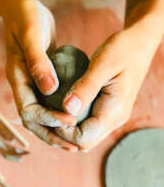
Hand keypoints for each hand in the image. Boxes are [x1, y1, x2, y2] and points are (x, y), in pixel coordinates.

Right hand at [3, 0, 77, 150]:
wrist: (21, 6)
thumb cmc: (25, 17)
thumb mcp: (32, 37)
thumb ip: (38, 63)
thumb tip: (49, 89)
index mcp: (17, 77)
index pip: (29, 109)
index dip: (48, 119)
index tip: (69, 122)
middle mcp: (23, 83)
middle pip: (34, 119)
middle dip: (52, 133)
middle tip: (73, 145)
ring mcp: (32, 80)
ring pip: (41, 112)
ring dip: (56, 127)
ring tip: (75, 139)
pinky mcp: (42, 74)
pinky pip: (49, 99)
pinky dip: (59, 110)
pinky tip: (74, 115)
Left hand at [60, 24, 159, 151]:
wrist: (139, 44)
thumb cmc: (122, 49)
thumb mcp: (102, 64)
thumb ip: (86, 87)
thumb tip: (67, 109)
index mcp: (114, 111)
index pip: (84, 138)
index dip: (63, 131)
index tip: (48, 111)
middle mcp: (115, 119)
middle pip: (84, 142)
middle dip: (62, 132)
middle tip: (46, 111)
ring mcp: (112, 115)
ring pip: (86, 135)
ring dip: (67, 127)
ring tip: (51, 107)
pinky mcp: (108, 109)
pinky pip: (88, 123)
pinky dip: (73, 119)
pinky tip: (62, 103)